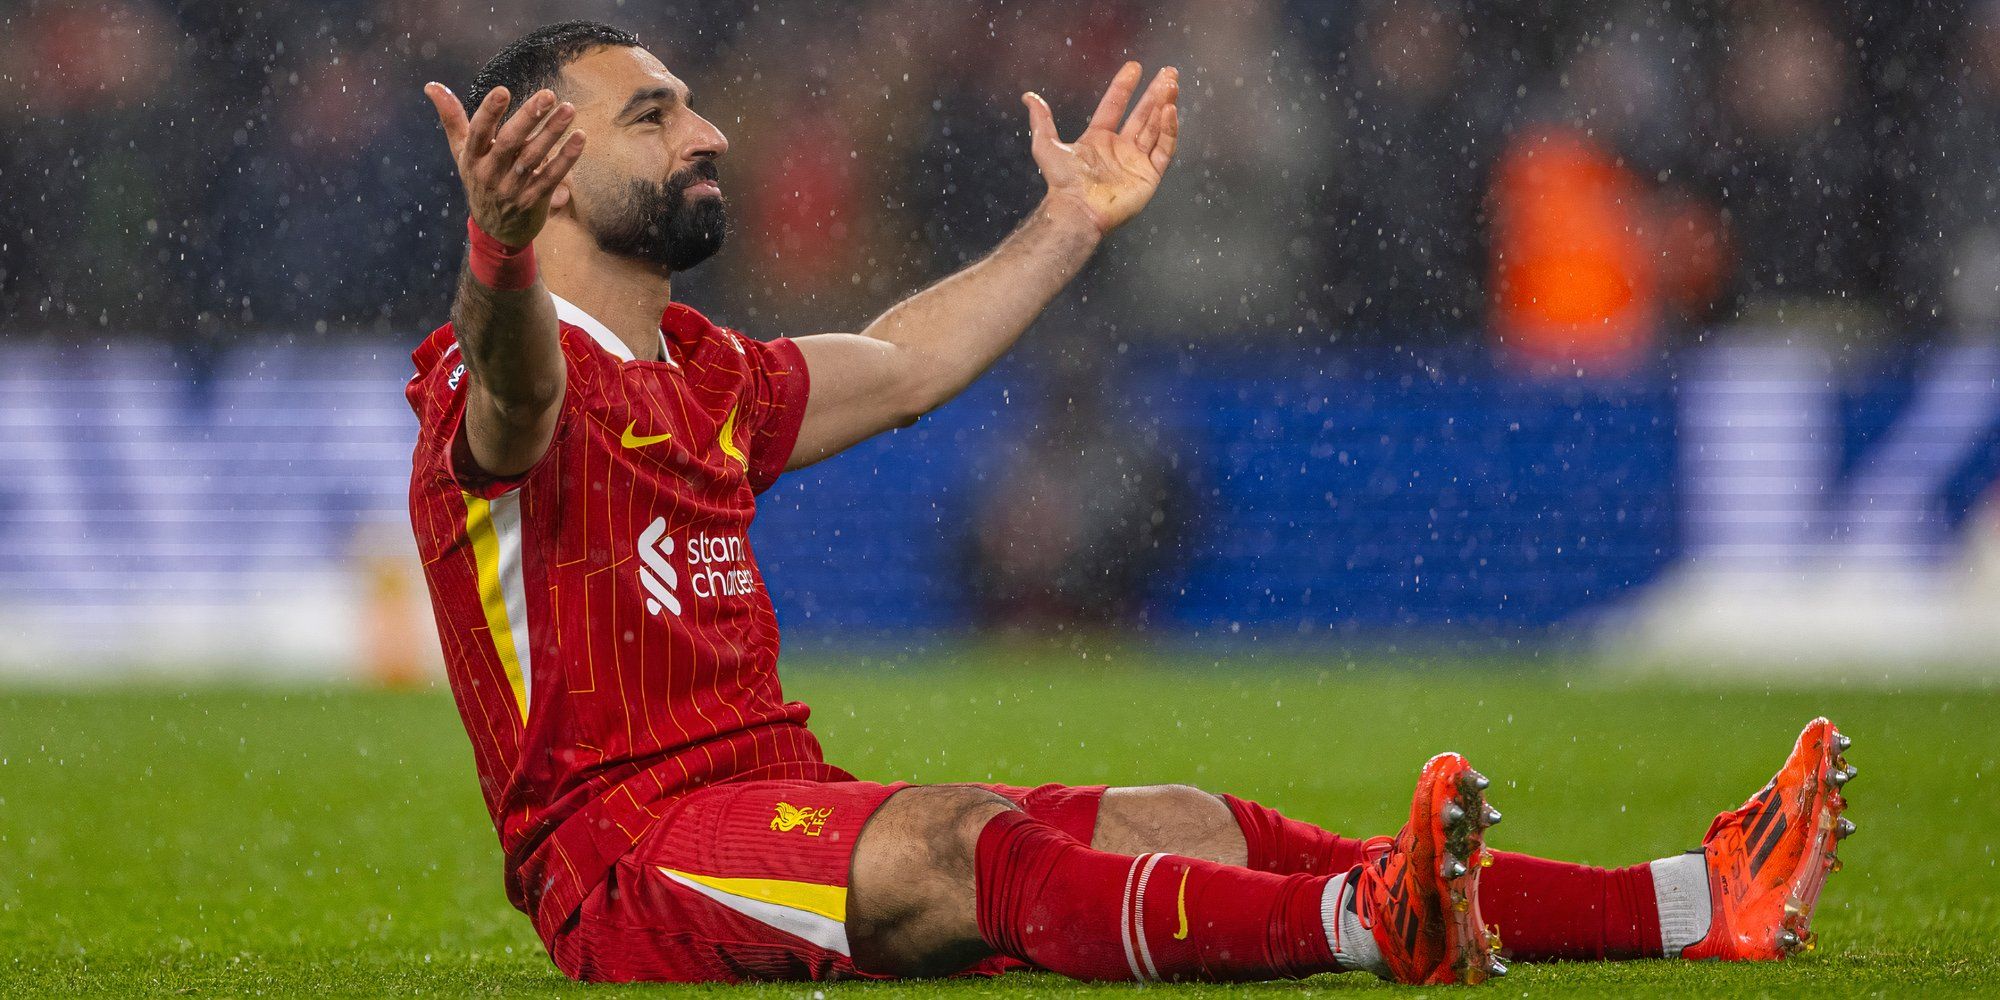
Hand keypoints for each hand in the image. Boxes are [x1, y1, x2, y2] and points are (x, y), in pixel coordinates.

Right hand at [424, 82, 586, 246]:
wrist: (495, 230)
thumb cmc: (479, 180)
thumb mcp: (462, 152)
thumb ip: (451, 118)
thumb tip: (432, 85)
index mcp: (472, 158)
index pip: (478, 132)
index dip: (489, 112)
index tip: (503, 90)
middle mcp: (490, 173)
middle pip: (510, 142)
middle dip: (529, 117)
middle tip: (548, 95)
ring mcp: (513, 188)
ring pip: (534, 157)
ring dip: (552, 132)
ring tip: (568, 110)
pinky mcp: (534, 199)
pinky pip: (552, 176)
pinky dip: (567, 158)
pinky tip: (580, 137)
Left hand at [1021, 63, 1179, 235]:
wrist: (1078, 209)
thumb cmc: (1062, 182)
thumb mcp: (1046, 145)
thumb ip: (1041, 120)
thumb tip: (1028, 96)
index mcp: (1098, 139)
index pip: (1114, 106)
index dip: (1124, 86)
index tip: (1134, 67)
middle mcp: (1120, 148)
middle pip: (1142, 114)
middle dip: (1155, 93)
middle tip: (1168, 73)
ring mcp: (1136, 162)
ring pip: (1155, 128)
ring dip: (1164, 105)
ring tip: (1172, 85)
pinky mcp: (1149, 175)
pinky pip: (1164, 149)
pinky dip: (1169, 130)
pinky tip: (1170, 111)